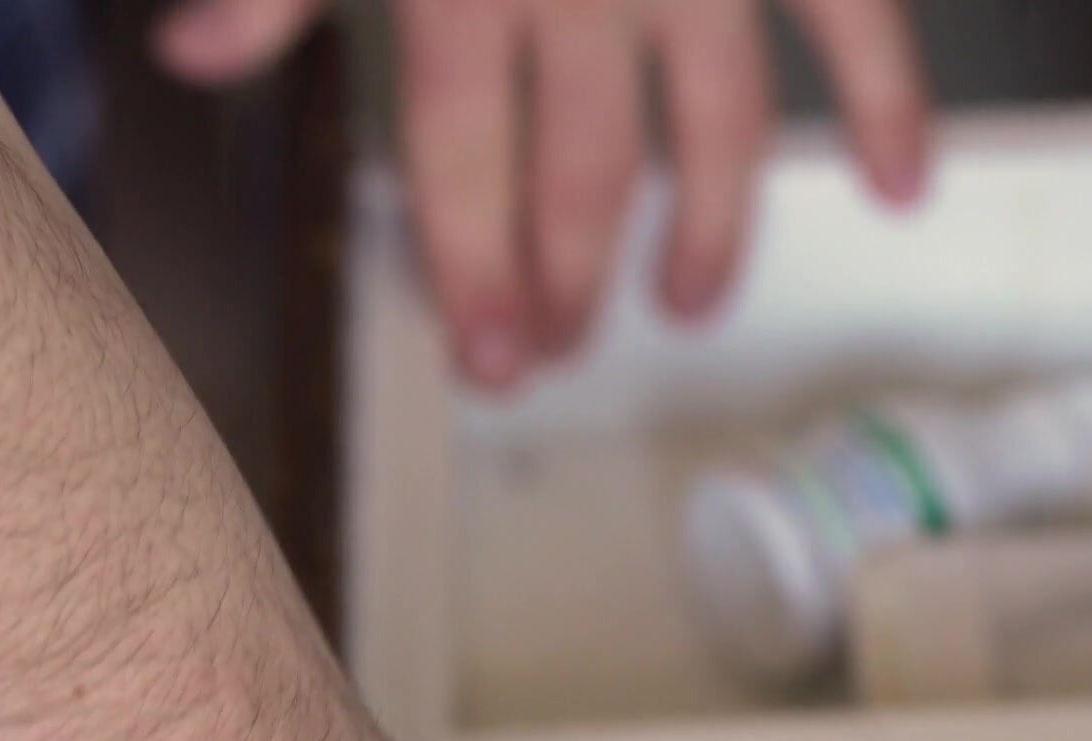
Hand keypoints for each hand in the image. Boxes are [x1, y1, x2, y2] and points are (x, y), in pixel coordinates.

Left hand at [154, 0, 931, 390]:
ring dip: (708, 233)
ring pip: (717, 129)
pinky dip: (884, 100)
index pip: (465, 155)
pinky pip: (854, 23)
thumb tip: (194, 56)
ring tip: (689, 305)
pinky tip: (897, 184)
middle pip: (584, 169)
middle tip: (562, 355)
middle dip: (570, 276)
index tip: (488, 355)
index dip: (472, 266)